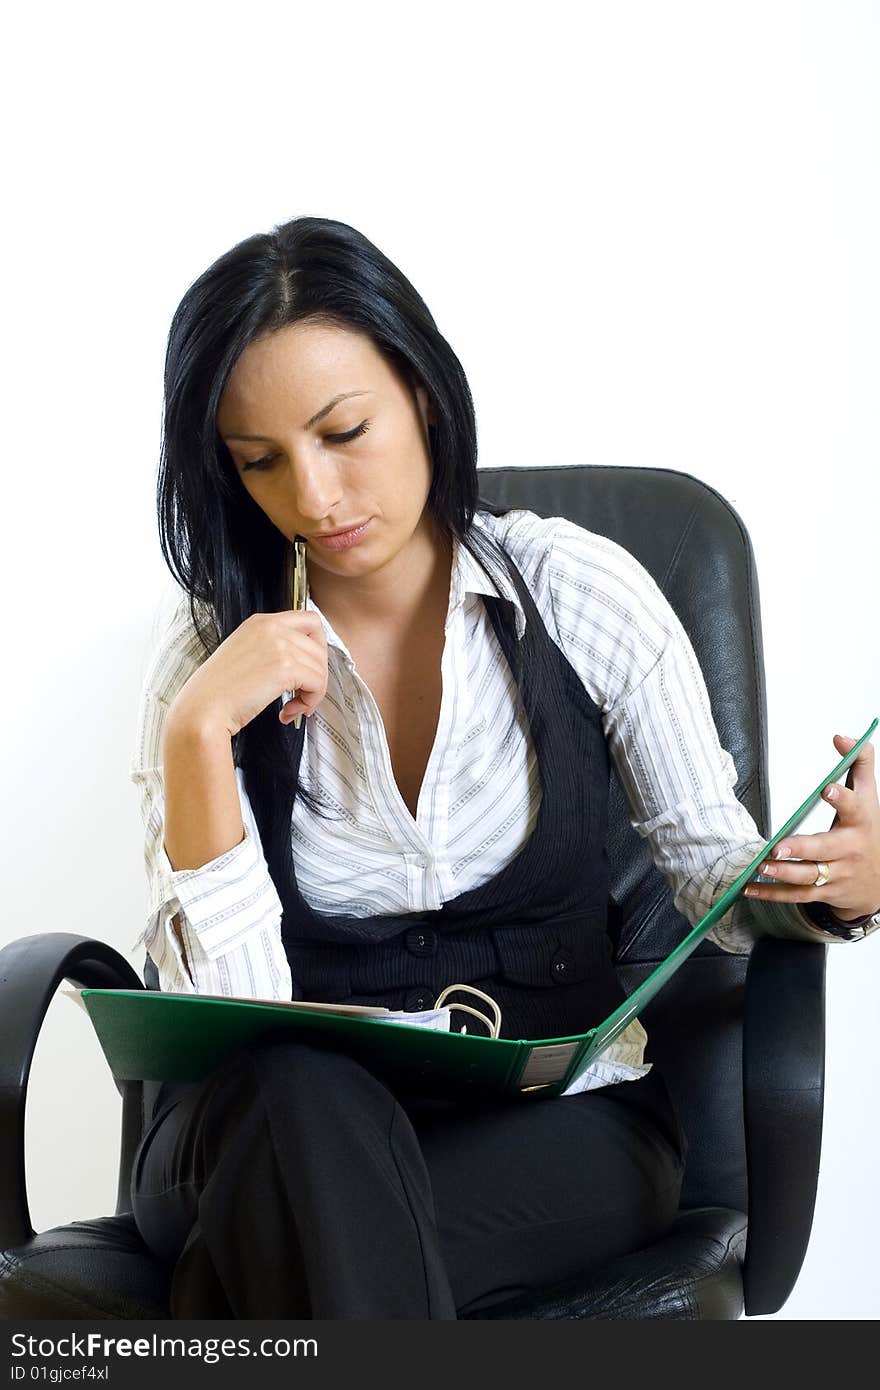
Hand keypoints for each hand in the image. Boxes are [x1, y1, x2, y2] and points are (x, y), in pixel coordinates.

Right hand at [169, 610, 328, 738]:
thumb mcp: (245, 655)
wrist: (202, 710)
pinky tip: (289, 712)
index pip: (309, 621)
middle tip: (303, 694)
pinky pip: (317, 683)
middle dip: (317, 673)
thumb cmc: (218, 692)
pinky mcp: (286, 667)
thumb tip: (302, 661)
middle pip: (319, 645)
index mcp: (260, 622)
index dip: (316, 647)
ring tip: (293, 708)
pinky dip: (309, 702)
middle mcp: (271, 627)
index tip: (308, 668)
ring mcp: (279, 645)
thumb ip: (271, 649)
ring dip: (312, 692)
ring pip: (320, 667)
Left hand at [744, 733, 879, 921]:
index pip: (854, 807)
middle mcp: (849, 850)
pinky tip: (751, 887)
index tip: (828, 788)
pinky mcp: (825, 893)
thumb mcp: (870, 796)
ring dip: (782, 873)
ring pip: (808, 876)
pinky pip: (797, 896)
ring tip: (761, 866)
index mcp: (861, 821)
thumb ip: (860, 762)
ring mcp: (838, 874)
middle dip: (801, 848)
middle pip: (824, 849)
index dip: (842, 798)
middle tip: (778, 847)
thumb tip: (841, 737)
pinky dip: (772, 894)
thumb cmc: (869, 830)